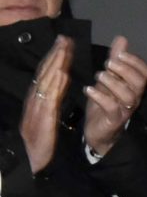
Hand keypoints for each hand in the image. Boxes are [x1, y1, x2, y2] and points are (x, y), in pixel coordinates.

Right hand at [16, 34, 69, 172]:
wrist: (31, 158)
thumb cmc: (41, 138)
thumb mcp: (47, 114)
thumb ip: (53, 96)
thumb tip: (61, 78)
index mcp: (37, 98)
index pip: (46, 74)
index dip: (54, 58)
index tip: (64, 43)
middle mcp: (35, 98)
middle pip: (45, 72)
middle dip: (55, 54)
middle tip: (65, 38)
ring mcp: (37, 107)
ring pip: (47, 81)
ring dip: (56, 64)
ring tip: (65, 49)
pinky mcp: (43, 117)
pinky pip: (50, 98)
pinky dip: (56, 85)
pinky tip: (63, 74)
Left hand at [81, 35, 146, 156]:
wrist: (97, 132)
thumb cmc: (104, 104)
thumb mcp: (108, 78)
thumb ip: (115, 60)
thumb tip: (122, 39)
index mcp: (134, 88)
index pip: (145, 73)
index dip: (135, 61)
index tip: (119, 53)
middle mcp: (134, 99)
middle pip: (139, 83)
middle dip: (125, 70)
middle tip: (108, 63)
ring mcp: (125, 111)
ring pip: (127, 95)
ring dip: (113, 82)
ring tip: (98, 76)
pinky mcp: (113, 121)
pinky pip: (111, 108)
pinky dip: (100, 97)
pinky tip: (88, 89)